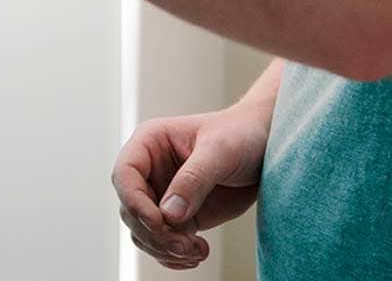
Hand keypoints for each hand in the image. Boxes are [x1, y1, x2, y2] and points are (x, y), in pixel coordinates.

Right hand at [113, 105, 268, 270]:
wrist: (266, 149)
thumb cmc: (240, 134)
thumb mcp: (219, 150)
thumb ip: (194, 179)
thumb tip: (169, 213)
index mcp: (150, 143)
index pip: (124, 175)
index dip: (135, 202)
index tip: (159, 223)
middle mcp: (150, 170)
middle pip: (131, 210)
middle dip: (155, 234)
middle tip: (184, 245)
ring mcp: (163, 196)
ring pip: (144, 231)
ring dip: (165, 249)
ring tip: (197, 250)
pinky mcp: (179, 217)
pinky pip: (163, 243)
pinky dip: (174, 257)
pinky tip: (197, 254)